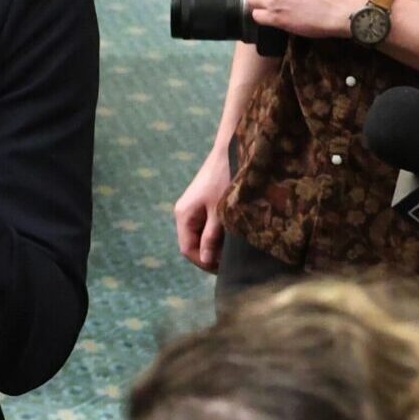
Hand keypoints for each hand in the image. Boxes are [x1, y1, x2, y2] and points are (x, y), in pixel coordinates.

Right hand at [173, 145, 230, 272]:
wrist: (231, 151)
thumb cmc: (225, 180)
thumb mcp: (221, 213)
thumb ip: (211, 237)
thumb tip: (206, 260)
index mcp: (184, 215)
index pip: (187, 249)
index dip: (204, 262)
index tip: (224, 269)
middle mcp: (185, 213)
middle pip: (193, 243)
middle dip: (210, 254)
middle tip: (232, 260)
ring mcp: (194, 207)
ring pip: (201, 234)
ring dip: (216, 243)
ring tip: (234, 247)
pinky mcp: (204, 203)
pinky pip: (207, 225)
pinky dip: (218, 232)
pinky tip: (233, 233)